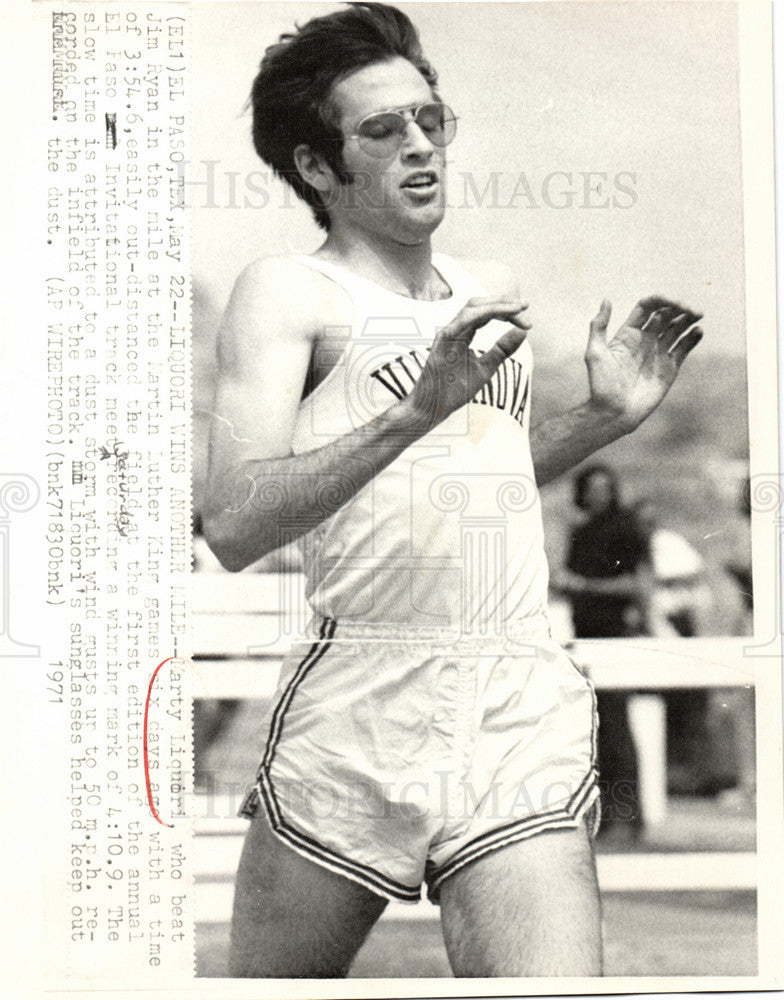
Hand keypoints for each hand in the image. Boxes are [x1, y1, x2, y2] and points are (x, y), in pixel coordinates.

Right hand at [406, 297, 529, 429]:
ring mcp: (447, 333)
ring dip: (497, 305)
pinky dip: (482, 315)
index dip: (506, 312)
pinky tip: (500, 314)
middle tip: (525, 307)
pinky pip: (462, 321)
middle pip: (478, 304)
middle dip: (503, 302)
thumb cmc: (453, 390)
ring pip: (471, 308)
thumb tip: (523, 331)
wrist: (431, 408)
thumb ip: (503, 349)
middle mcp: (454, 329)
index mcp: (463, 334)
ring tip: (517, 309)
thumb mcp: (486, 367)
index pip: (486, 314)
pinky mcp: (442, 341)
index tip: (527, 322)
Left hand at [584, 296, 702, 431]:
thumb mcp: (594, 353)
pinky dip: (693, 337)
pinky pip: (684, 348)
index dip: (660, 300)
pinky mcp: (670, 367)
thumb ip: (598, 326)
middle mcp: (645, 340)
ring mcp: (659, 353)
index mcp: (628, 333)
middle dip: (678, 307)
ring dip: (689, 318)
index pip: (648, 307)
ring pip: (677, 328)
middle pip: (666, 315)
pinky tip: (698, 331)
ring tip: (698, 314)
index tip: (670, 302)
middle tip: (690, 309)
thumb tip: (606, 300)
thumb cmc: (601, 385)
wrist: (614, 412)